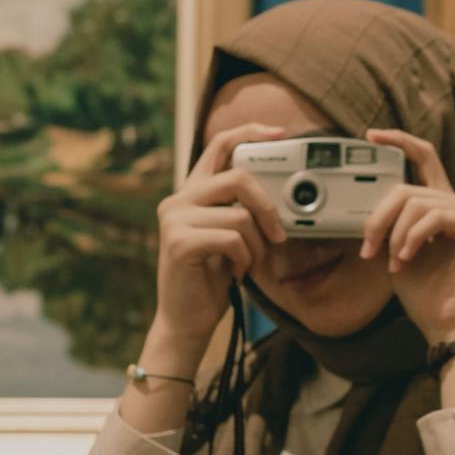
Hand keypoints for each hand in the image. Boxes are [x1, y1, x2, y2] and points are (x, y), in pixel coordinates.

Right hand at [151, 122, 288, 359]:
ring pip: (240, 215)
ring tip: (249, 264)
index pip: (220, 146)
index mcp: (192, 192)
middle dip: (268, 208)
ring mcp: (175, 219)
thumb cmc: (211, 279)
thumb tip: (279, 193)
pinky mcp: (179, 242)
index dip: (250, 133)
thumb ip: (241, 210)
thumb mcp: (230, 236)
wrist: (186, 321)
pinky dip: (245, 259)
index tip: (279, 134)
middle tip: (278, 236)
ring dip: (256, 246)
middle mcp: (178, 199)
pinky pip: (231, 239)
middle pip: (238, 178)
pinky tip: (237, 273)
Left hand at [359, 128, 454, 345]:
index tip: (370, 136)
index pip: (424, 158)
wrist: (447, 324)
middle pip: (408, 187)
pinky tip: (407, 259)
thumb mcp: (395, 250)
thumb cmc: (425, 294)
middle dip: (379, 217)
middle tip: (368, 247)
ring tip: (394, 261)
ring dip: (395, 235)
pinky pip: (433, 216)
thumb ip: (388, 224)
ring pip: (416, 202)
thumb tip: (363, 209)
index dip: (399, 141)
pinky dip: (412, 238)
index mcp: (443, 205)